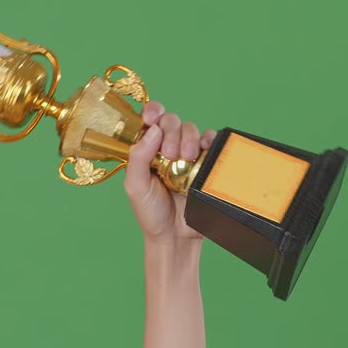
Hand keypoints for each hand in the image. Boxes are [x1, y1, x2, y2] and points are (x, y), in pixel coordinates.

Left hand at [124, 101, 216, 245]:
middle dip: (171, 132)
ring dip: (189, 138)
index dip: (152, 111)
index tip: (153, 117)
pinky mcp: (205, 163)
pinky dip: (210, 140)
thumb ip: (138, 157)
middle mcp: (166, 147)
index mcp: (147, 149)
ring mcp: (187, 154)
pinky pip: (211, 142)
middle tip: (170, 154)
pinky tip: (204, 151)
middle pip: (171, 121)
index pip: (150, 120)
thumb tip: (153, 129)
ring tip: (187, 158)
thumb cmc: (151, 213)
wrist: (175, 236)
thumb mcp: (135, 186)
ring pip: (191, 129)